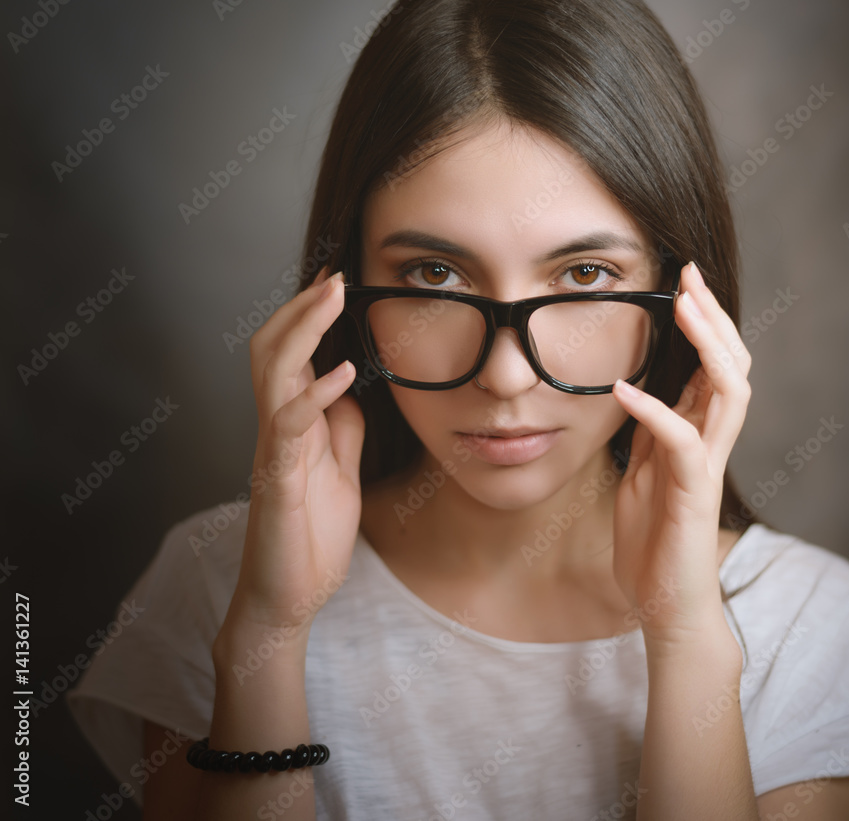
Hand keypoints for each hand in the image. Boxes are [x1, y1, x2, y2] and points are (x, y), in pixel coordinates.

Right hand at [225, 269, 364, 636]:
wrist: (290, 597)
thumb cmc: (310, 536)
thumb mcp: (340, 470)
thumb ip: (341, 428)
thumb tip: (351, 389)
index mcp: (293, 424)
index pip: (291, 355)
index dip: (309, 315)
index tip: (338, 280)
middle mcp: (276, 429)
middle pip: (272, 349)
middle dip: (302, 308)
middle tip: (335, 274)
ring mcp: (274, 452)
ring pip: (273, 373)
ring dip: (304, 330)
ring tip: (332, 296)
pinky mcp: (279, 480)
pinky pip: (290, 426)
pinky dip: (315, 393)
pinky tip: (344, 371)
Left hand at [611, 261, 750, 647]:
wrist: (664, 604)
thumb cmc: (654, 541)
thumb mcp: (644, 473)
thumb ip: (652, 433)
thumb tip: (643, 390)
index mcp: (698, 436)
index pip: (713, 367)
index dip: (703, 324)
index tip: (681, 282)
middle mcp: (712, 444)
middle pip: (733, 366)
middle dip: (713, 319)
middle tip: (689, 276)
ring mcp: (708, 467)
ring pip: (729, 393)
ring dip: (707, 346)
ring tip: (682, 308)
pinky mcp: (695, 494)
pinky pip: (684, 442)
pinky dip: (655, 410)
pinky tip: (624, 388)